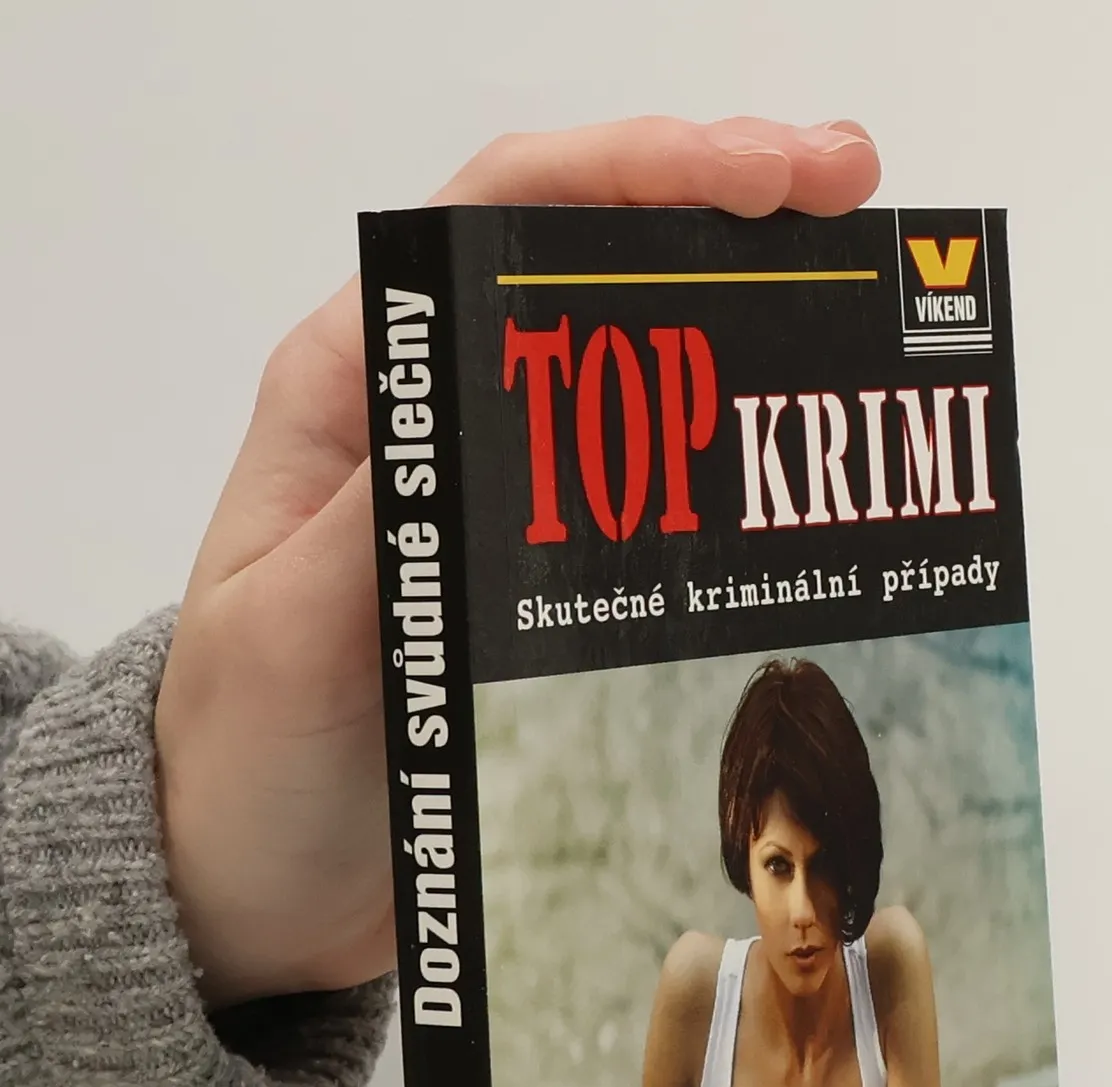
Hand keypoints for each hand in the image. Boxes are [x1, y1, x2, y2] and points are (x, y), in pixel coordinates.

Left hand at [154, 116, 882, 1007]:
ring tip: (869, 315)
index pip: (496, 221)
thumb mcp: (287, 640)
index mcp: (361, 392)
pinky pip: (660, 510)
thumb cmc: (242, 759)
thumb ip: (378, 522)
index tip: (760, 177)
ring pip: (644, 381)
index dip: (632, 173)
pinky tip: (809, 479)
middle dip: (727, 213)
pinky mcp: (551, 597)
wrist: (256, 888)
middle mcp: (444, 427)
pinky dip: (739, 477)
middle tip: (855, 199)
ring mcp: (508, 512)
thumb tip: (485, 394)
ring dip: (754, 331)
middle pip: (593, 272)